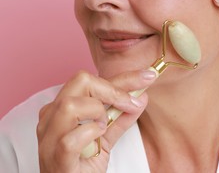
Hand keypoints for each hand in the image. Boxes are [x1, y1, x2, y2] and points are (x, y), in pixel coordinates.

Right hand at [37, 69, 155, 172]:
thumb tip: (141, 97)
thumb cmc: (81, 164)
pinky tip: (97, 139)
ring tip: (104, 127)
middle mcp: (52, 117)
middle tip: (130, 103)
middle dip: (112, 89)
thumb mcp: (105, 137)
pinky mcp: (55, 158)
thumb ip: (121, 117)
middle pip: (80, 81)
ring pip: (71, 105)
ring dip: (97, 111)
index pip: (93, 81)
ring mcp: (50, 137)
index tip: (148, 76)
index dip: (125, 77)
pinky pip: (71, 139)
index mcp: (62, 108)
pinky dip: (91, 134)